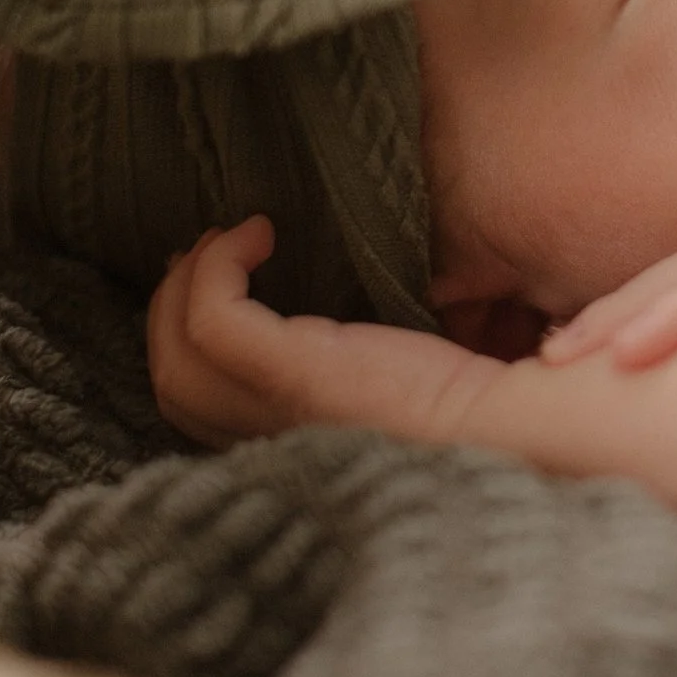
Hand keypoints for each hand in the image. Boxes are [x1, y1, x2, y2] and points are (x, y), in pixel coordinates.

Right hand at [146, 216, 503, 448]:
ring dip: (186, 285)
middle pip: (172, 386)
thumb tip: (325, 314)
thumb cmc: (469, 398)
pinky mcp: (296, 373)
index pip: (200, 410)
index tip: (211, 285)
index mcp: (290, 443)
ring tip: (228, 239)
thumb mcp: (386, 377)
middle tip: (205, 253)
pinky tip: (261, 234)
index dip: (184, 344)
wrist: (508, 421)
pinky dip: (219, 266)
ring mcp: (278, 410)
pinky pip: (213, 317)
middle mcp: (272, 439)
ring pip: (176, 357)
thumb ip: (344, 362)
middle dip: (168, 310)